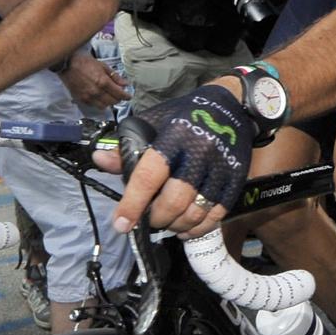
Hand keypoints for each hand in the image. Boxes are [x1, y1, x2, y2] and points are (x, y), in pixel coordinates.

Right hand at [60, 55, 128, 107]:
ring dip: (109, 102)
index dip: (126, 96)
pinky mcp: (81, 99)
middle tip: (119, 94)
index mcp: (103, 82)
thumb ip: (115, 76)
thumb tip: (125, 83)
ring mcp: (88, 97)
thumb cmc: (84, 62)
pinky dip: (99, 103)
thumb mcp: (102, 65)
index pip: (119, 94)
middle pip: (113, 102)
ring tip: (109, 96)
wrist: (66, 64)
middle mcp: (97, 92)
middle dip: (118, 99)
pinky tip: (99, 97)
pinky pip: (93, 105)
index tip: (128, 96)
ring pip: (104, 106)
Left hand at [96, 84, 253, 237]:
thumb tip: (99, 160)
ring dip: (176, 225)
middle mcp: (199, 153)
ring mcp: (221, 168)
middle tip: (148, 219)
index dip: (133, 203)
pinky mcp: (236, 180)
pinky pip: (216, 215)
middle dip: (156, 218)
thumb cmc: (184, 116)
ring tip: (166, 223)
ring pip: (195, 212)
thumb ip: (127, 147)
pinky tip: (185, 228)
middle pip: (174, 200)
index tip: (121, 224)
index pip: (149, 176)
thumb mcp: (152, 122)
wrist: (232, 106)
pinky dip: (198, 228)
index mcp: (174, 137)